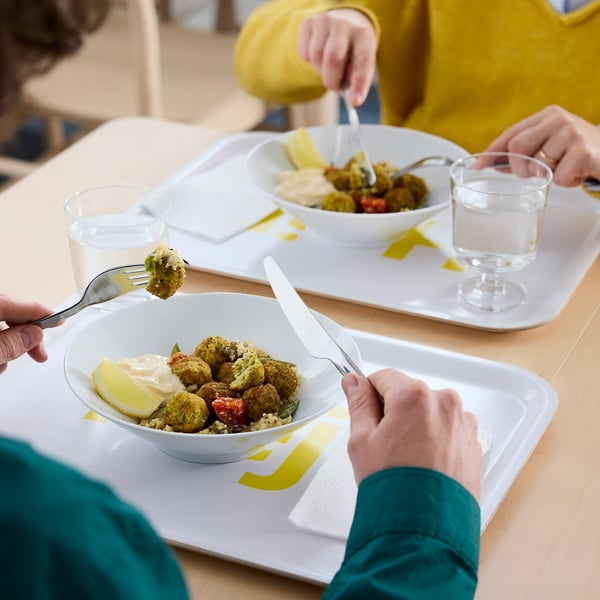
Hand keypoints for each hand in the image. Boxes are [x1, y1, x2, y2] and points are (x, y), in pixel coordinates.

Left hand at [0, 294, 49, 373]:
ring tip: (6, 362)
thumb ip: (9, 344)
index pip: (20, 306)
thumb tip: (33, 334)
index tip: (59, 320)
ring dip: (9, 343)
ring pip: (0, 326)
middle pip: (10, 314)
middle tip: (40, 353)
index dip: (43, 314)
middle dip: (27, 335)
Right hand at [297, 8, 376, 105]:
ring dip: (321, 71)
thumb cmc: (354, 51)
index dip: (358, 83)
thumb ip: (358, 82)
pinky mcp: (308, 23)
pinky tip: (320, 54)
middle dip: (332, 80)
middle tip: (336, 86)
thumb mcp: (361, 63)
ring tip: (330, 66)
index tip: (354, 102)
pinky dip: (310, 61)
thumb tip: (352, 101)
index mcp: (364, 35)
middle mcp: (345, 24)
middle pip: (333, 59)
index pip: (362, 61)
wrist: (344, 22)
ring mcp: (325, 21)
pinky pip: (304, 53)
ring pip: (316, 58)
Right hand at [342, 369, 481, 500]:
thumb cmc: (393, 486)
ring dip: (417, 424)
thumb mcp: (362, 440)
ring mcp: (462, 422)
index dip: (370, 394)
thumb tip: (354, 382)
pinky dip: (436, 439)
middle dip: (395, 411)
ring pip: (429, 410)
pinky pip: (448, 428)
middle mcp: (444, 402)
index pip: (384, 377)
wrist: (425, 527)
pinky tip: (424, 462)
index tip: (367, 412)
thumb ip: (358, 403)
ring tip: (407, 457)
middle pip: (409, 393)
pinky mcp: (473, 441)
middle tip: (386, 443)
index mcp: (414, 395)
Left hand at [482, 105, 599, 186]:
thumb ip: (525, 152)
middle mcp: (558, 120)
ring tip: (564, 169)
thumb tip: (494, 164)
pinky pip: (557, 178)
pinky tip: (576, 174)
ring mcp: (571, 134)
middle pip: (516, 148)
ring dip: (547, 176)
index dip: (491, 151)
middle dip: (519, 168)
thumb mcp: (551, 145)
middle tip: (534, 174)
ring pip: (536, 166)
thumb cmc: (580, 151)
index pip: (510, 134)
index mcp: (547, 116)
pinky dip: (565, 182)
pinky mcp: (583, 151)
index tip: (478, 165)